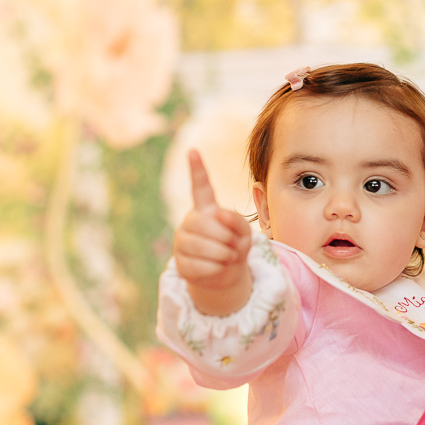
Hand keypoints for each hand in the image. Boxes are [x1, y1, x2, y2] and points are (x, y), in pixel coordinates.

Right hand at [173, 150, 253, 315]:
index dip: (197, 169)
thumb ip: (237, 221)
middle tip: (235, 247)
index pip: (200, 186)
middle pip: (203, 224)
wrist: (226, 274)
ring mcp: (181, 241)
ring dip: (222, 254)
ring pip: (198, 245)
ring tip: (230, 257)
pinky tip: (219, 267)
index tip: (193, 150)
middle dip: (225, 237)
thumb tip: (217, 216)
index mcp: (206, 208)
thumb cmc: (236, 246)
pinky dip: (215, 268)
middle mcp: (190, 221)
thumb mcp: (245, 232)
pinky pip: (197, 264)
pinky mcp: (179, 262)